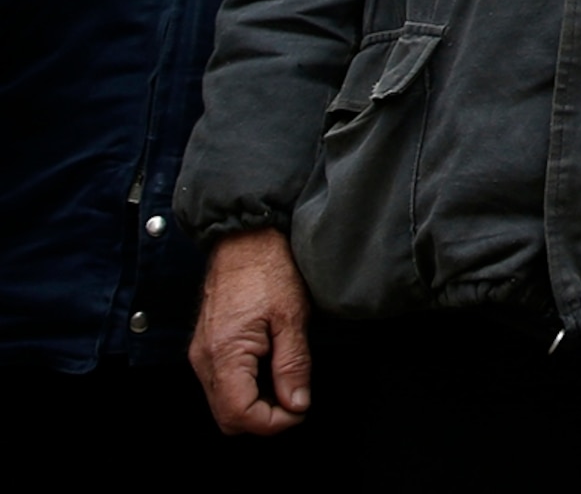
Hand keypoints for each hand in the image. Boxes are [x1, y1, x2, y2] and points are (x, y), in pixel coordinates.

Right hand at [190, 229, 312, 435]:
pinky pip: (220, 383)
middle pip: (226, 417)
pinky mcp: (206, 346)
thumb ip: (293, 365)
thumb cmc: (269, 268)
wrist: (245, 237)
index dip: (273, 422)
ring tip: (287, 383)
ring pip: (222, 403)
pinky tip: (270, 370)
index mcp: (224, 354)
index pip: (239, 414)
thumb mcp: (292, 317)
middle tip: (296, 401)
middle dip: (263, 419)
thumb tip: (296, 404)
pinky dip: (244, 387)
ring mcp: (201, 353)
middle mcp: (204, 359)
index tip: (300, 410)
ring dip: (254, 404)